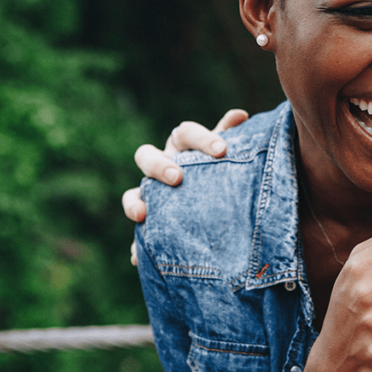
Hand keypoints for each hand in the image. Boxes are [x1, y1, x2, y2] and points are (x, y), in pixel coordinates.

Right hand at [123, 109, 247, 263]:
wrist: (220, 206)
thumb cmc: (222, 171)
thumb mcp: (229, 156)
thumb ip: (232, 135)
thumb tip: (240, 114)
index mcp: (182, 145)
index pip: (185, 133)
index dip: (201, 138)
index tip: (221, 150)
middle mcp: (162, 165)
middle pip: (146, 155)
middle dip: (159, 165)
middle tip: (177, 177)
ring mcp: (151, 193)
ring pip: (131, 193)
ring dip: (133, 202)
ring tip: (142, 214)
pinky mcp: (150, 223)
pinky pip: (137, 235)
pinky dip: (136, 246)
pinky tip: (137, 257)